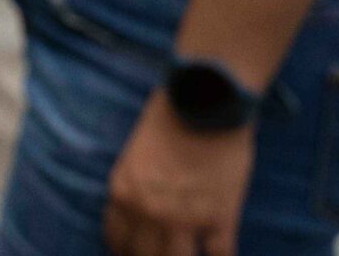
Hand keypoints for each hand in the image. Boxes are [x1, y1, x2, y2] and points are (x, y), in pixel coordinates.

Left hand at [104, 93, 254, 255]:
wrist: (206, 99)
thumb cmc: (170, 117)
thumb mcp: (136, 154)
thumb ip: (136, 188)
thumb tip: (141, 215)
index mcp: (123, 192)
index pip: (117, 239)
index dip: (127, 249)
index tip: (134, 250)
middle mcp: (149, 211)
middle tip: (162, 251)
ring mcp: (185, 219)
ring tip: (189, 252)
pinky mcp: (220, 218)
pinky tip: (219, 254)